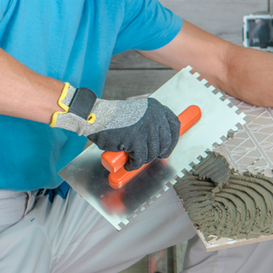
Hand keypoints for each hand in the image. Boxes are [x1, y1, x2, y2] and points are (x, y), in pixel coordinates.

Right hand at [52, 84, 180, 168]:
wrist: (97, 117)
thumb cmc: (113, 117)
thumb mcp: (138, 112)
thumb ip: (151, 120)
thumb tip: (162, 139)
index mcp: (156, 107)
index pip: (175, 125)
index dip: (173, 140)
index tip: (167, 148)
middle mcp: (155, 116)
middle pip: (166, 142)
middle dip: (158, 153)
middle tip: (150, 157)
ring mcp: (147, 127)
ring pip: (153, 152)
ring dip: (143, 159)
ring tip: (133, 158)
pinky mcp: (137, 139)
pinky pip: (140, 158)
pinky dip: (133, 165)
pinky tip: (127, 164)